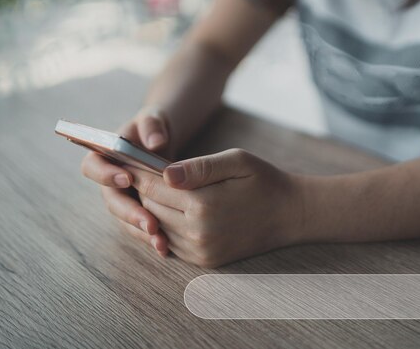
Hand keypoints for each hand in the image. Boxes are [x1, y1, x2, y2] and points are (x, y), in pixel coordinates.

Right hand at [81, 105, 172, 256]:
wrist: (161, 143)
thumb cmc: (153, 127)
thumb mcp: (153, 120)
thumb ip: (152, 125)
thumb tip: (156, 142)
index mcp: (103, 156)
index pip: (93, 166)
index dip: (106, 175)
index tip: (126, 178)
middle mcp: (109, 181)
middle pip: (111, 201)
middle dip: (129, 213)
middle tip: (148, 222)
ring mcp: (123, 199)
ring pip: (125, 220)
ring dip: (140, 231)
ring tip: (159, 241)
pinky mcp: (138, 211)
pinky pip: (141, 227)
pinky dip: (152, 237)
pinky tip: (166, 247)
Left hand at [129, 148, 304, 267]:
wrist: (290, 215)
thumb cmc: (263, 181)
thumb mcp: (236, 161)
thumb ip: (198, 167)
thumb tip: (164, 173)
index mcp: (203, 204)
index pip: (152, 187)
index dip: (139, 171)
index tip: (129, 160)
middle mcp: (197, 233)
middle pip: (150, 207)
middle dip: (144, 189)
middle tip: (138, 172)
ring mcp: (200, 251)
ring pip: (157, 227)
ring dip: (153, 209)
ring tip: (156, 190)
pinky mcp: (205, 261)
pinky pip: (171, 243)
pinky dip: (166, 227)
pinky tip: (173, 210)